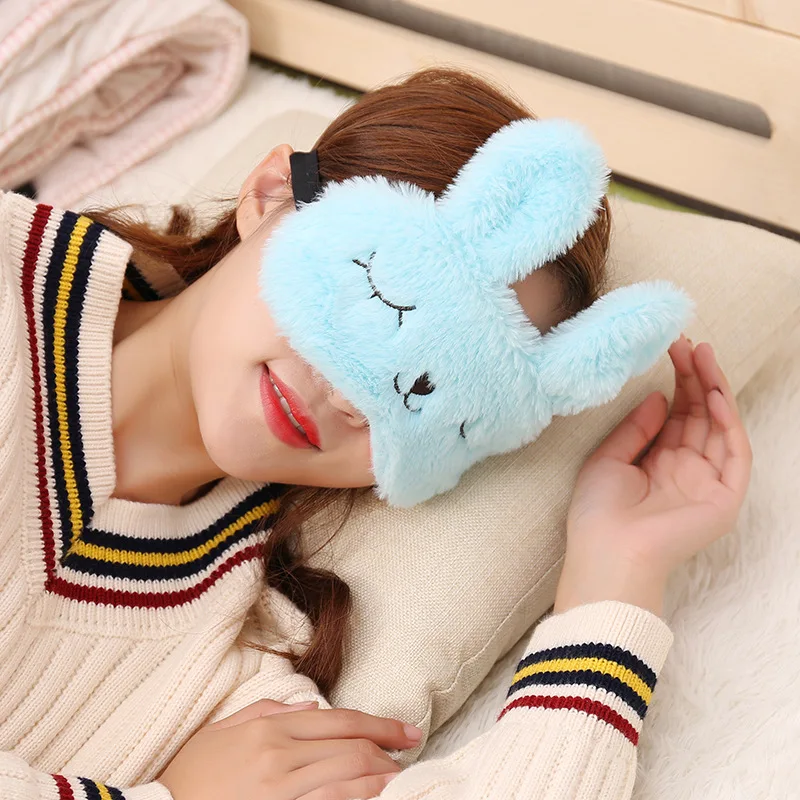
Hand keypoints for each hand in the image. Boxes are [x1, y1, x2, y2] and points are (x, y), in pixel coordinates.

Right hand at [158, 699, 421, 799]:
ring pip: (348, 781)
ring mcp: (280, 793)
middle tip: (407, 760)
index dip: (381, 725)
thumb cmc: (187, 779)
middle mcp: (279, 758)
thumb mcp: (220, 733)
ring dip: (382, 781)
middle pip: (351, 750)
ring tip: (402, 783)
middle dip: (386, 754)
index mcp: (268, 729)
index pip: (340, 722)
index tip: (408, 732)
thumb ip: (266, 711)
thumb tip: (310, 707)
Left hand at [555, 336, 751, 615]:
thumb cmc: (598, 512)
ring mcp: (706, 483)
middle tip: (687, 344)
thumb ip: (636, 428)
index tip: (670, 350)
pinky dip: (728, 422)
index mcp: (658, 463)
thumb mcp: (609, 458)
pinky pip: (734, 453)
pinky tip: (713, 395)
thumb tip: (658, 396)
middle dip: (695, 378)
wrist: (606, 551)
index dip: (677, 383)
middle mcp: (685, 470)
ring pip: (719, 426)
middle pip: (698, 415)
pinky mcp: (724, 497)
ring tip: (702, 356)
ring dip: (714, 389)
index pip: (676, 415)